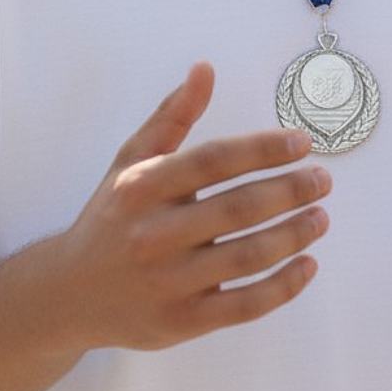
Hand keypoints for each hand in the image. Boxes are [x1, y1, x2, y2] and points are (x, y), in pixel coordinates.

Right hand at [55, 62, 330, 351]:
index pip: (215, 160)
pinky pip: (245, 305)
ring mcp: (168, 281)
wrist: (69, 293)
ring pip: (248, 256)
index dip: (263, 149)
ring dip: (294, 234)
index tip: (302, 142)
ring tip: (321, 218)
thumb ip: (172, 115)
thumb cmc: (112, 215)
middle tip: (322, 180)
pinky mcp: (182, 321)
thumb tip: (205, 68)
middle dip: (291, 191)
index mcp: (143, 186)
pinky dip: (283, 286)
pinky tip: (307, 265)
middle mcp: (154, 233)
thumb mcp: (131, 159)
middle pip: (239, 208)